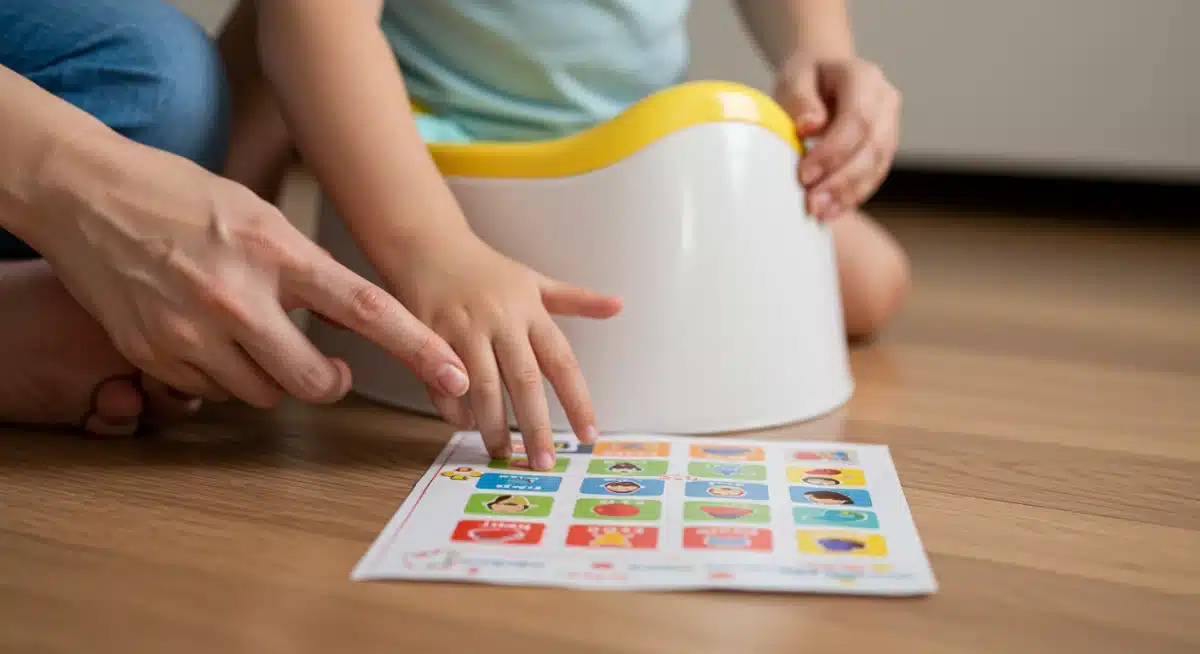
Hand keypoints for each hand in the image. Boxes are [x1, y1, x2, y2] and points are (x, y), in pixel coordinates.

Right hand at [29, 134, 469, 407]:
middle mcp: (237, 298)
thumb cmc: (181, 197)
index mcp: (276, 252)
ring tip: (248, 335)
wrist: (86, 194)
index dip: (418, 349)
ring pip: (262, 396)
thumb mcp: (259, 214)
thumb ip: (304, 267)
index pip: (365, 309)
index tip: (456, 376)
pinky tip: (206, 338)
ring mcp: (191, 332)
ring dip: (271, 379)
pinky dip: (222, 378)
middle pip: (312, 383)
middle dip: (329, 384)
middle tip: (328, 371)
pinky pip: (212, 394)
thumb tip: (347, 317)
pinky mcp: (154, 355)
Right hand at [388, 235, 621, 469]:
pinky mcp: (429, 335)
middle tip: (543, 463)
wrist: (428, 246)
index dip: (577, 401)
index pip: (562, 363)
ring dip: (494, 426)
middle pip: (525, 382)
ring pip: (484, 388)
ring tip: (503, 453)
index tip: (588, 435)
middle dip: (535, 428)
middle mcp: (501, 321)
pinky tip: (464, 425)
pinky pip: (444, 382)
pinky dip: (454, 408)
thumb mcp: (534, 281)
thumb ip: (576, 300)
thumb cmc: (486, 270)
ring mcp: (464, 329)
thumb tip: (618, 306)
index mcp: (531, 311)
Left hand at [773, 54, 900, 220]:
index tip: (805, 174)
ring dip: (848, 194)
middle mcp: (885, 100)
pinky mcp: (885, 147)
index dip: (833, 152)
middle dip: (841, 180)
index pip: (857, 118)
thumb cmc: (805, 79)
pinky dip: (853, 196)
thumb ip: (800, 100)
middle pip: (872, 146)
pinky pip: (875, 175)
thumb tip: (809, 125)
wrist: (822, 78)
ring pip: (877, 165)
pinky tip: (832, 210)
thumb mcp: (794, 79)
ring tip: (819, 212)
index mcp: (863, 77)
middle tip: (811, 203)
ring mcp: (890, 125)